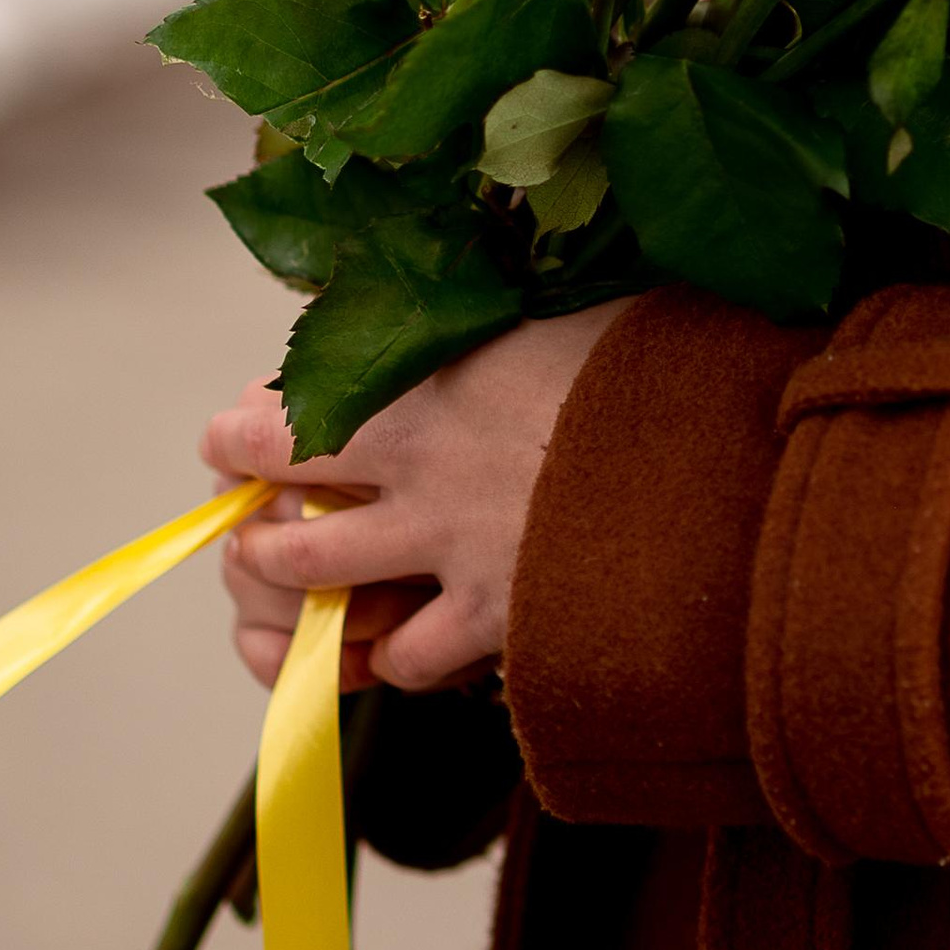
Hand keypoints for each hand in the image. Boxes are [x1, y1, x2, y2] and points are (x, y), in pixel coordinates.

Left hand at [204, 306, 620, 696]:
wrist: (718, 466)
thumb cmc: (651, 364)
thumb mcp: (564, 313)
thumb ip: (495, 325)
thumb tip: (472, 289)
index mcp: (424, 393)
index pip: (283, 420)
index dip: (242, 436)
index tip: (232, 435)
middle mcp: (419, 479)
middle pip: (287, 519)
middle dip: (252, 530)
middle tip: (249, 528)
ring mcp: (454, 557)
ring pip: (327, 594)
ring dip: (296, 598)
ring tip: (297, 595)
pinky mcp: (498, 620)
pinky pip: (412, 660)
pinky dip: (398, 657)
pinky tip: (406, 644)